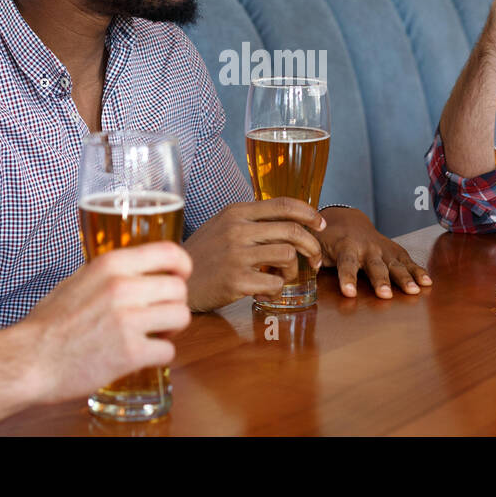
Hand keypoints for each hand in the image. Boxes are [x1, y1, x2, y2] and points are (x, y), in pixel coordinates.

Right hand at [20, 241, 191, 402]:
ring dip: (171, 329)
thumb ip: (110, 274)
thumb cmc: (48, 325)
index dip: (183, 266)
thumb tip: (137, 272)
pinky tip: (141, 356)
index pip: (170, 252)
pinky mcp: (130, 352)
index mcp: (111, 265)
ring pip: (181, 317)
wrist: (28, 360)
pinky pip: (169, 351)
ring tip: (153, 335)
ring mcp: (128, 320)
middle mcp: (123, 287)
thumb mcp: (78, 280)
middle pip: (179, 288)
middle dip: (174, 304)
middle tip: (159, 316)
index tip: (181, 276)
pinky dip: (159, 356)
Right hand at [183, 197, 325, 311]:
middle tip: (314, 259)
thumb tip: (288, 219)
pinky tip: (264, 292)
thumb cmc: (202, 254)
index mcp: (236, 212)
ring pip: (287, 256)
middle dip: (312, 246)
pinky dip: (276, 290)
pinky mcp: (236, 280)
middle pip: (292, 230)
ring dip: (292, 270)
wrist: (174, 280)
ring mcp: (236, 255)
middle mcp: (237, 229)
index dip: (309, 213)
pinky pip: (275, 283)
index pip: (283, 204)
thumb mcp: (221, 226)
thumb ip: (249, 220)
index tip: (321, 224)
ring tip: (280, 277)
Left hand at [318, 207, 430, 298]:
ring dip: (404, 278)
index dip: (347, 278)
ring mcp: (383, 249)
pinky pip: (408, 262)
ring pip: (395, 265)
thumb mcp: (317, 245)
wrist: (349, 220)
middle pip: (375, 266)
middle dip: (380, 280)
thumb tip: (307, 270)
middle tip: (384, 294)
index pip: (346, 263)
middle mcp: (367, 248)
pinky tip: (428, 283)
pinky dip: (418, 271)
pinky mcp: (395, 251)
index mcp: (345, 247)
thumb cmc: (330, 238)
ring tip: (414, 291)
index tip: (349, 293)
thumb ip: (313, 258)